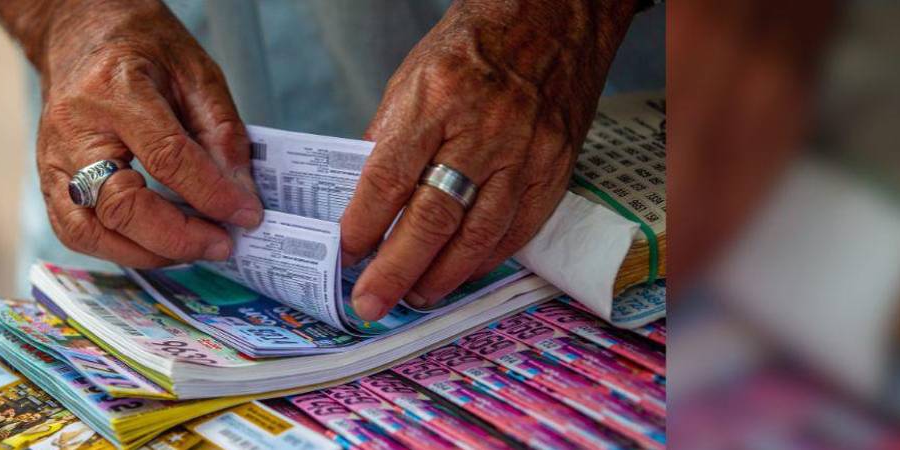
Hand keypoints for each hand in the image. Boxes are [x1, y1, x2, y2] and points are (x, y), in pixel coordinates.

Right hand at [0, 0, 263, 267]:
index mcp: (115, 89)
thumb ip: (220, 132)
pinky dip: (118, 250)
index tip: (246, 215)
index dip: (210, 194)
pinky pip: (76, 231)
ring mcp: (53, 158)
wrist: (81, 32)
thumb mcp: (196, 71)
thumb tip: (239, 194)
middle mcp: (75, 129)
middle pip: (121, 205)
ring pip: (91, 230)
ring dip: (148, 253)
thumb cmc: (138, 46)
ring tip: (192, 248)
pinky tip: (155, 245)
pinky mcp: (49, 179)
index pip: (165, 157)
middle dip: (179, 237)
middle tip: (221, 243)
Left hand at [342, 0, 635, 319]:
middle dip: (396, 269)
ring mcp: (526, 153)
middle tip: (370, 302)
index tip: (345, 255)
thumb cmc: (475, 47)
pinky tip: (459, 274)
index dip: (363, 225)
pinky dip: (484, 260)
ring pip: (479, 236)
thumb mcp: (412, 78)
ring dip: (441, 277)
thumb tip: (365, 199)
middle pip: (433, 217)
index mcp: (437, 99)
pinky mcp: (555, 170)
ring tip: (414, 297)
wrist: (552, 20)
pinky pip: (517, 231)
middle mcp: (484, 130)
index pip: (389, 177)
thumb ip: (390, 138)